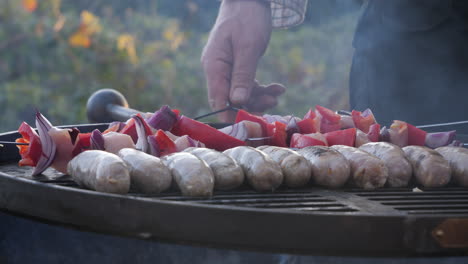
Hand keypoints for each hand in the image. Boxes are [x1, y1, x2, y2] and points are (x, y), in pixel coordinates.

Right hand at [201, 0, 284, 121]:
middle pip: (231, 99)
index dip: (231, 115)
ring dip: (260, 96)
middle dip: (252, 104)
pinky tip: (277, 88)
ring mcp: (227, 70)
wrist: (249, 0)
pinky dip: (261, 88)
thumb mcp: (248, 48)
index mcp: (214, 66)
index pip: (218, 100)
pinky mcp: (237, 68)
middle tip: (272, 103)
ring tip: (277, 93)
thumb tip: (238, 102)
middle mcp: (217, 70)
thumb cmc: (247, 19)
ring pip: (241, 94)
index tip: (248, 126)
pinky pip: (247, 84)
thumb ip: (242, 76)